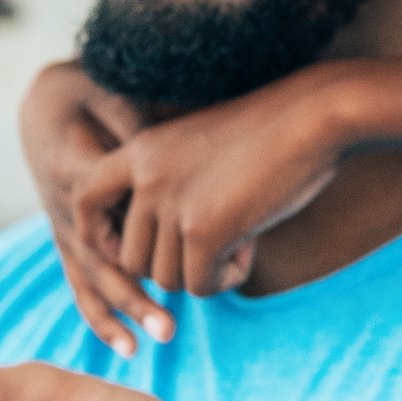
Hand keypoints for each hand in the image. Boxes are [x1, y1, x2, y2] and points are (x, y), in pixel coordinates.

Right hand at [26, 57, 172, 357]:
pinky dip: (101, 318)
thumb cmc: (85, 91)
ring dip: (124, 312)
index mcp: (72, 167)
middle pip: (99, 259)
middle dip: (134, 295)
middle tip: (171, 325)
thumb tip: (156, 150)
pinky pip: (80, 283)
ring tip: (162, 337)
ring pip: (89, 278)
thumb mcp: (106, 90)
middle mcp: (62, 206)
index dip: (139, 238)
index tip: (176, 259)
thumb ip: (130, 120)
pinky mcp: (69, 239)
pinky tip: (129, 348)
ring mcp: (62, 226)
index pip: (106, 213)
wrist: (44, 103)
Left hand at [67, 70, 361, 307]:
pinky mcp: (202, 230)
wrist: (316, 115)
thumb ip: (175, 186)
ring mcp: (171, 202)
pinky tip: (252, 246)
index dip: (98, 234)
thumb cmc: (275, 130)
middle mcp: (146, 175)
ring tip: (241, 237)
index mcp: (142, 149)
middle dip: (173, 265)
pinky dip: (227, 277)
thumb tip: (166, 251)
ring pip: (165, 278)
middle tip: (218, 241)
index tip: (126, 249)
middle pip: (133, 258)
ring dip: (204, 272)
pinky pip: (199, 285)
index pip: (85, 198)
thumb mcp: (206, 150)